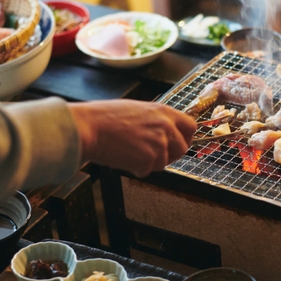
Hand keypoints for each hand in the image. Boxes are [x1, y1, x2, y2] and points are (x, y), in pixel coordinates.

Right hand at [68, 100, 196, 176]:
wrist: (90, 128)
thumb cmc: (106, 117)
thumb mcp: (138, 109)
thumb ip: (156, 120)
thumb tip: (165, 131)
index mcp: (164, 112)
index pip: (190, 127)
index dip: (185, 137)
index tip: (179, 143)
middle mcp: (166, 127)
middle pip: (182, 149)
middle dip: (170, 155)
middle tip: (153, 154)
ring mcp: (159, 145)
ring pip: (163, 163)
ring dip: (149, 162)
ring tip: (130, 150)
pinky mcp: (148, 160)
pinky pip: (146, 171)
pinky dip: (135, 168)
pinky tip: (123, 156)